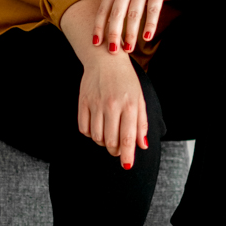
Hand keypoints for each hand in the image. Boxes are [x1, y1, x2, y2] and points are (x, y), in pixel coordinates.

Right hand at [77, 51, 148, 168]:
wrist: (105, 59)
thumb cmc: (126, 80)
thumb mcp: (139, 99)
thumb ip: (141, 123)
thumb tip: (142, 145)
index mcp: (129, 105)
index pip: (128, 138)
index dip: (127, 155)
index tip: (127, 166)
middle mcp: (112, 105)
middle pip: (110, 141)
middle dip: (115, 150)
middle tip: (118, 148)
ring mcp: (96, 104)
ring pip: (97, 137)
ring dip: (103, 142)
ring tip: (108, 134)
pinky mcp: (83, 102)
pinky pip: (84, 128)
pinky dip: (90, 133)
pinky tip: (97, 127)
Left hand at [93, 0, 184, 52]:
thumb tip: (109, 17)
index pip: (104, 8)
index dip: (99, 26)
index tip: (95, 42)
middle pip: (116, 13)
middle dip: (113, 33)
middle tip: (112, 51)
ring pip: (134, 13)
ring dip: (130, 33)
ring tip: (129, 49)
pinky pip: (153, 9)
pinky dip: (150, 24)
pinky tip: (147, 37)